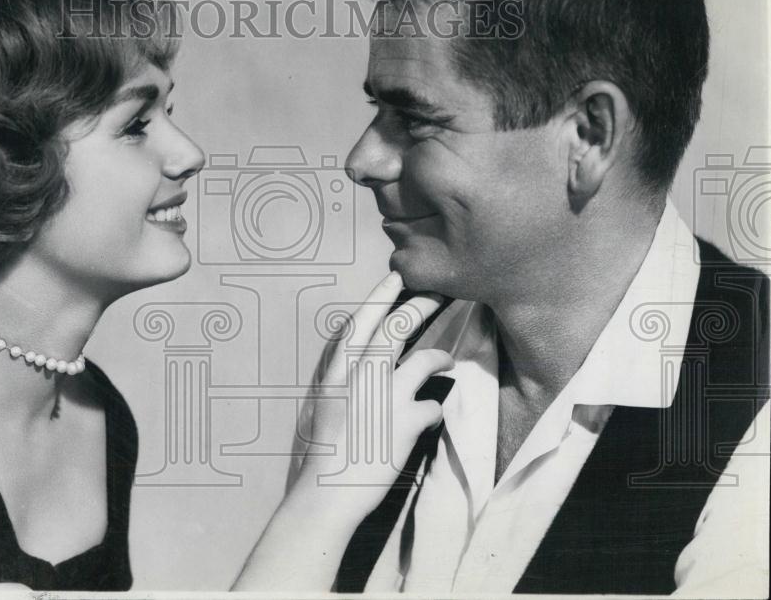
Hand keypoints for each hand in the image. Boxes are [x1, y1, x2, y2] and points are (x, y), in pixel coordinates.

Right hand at [232, 271, 452, 590]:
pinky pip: (432, 405)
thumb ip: (341, 382)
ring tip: (449, 355)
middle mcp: (359, 377)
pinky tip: (432, 416)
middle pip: (396, 329)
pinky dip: (435, 409)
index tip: (396, 277)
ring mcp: (384, 397)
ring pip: (422, 359)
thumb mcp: (323, 406)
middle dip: (421, 305)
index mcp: (336, 372)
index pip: (360, 323)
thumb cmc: (321, 454)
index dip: (380, 297)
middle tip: (441, 291)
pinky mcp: (405, 422)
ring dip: (439, 355)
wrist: (325, 494)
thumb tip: (358, 364)